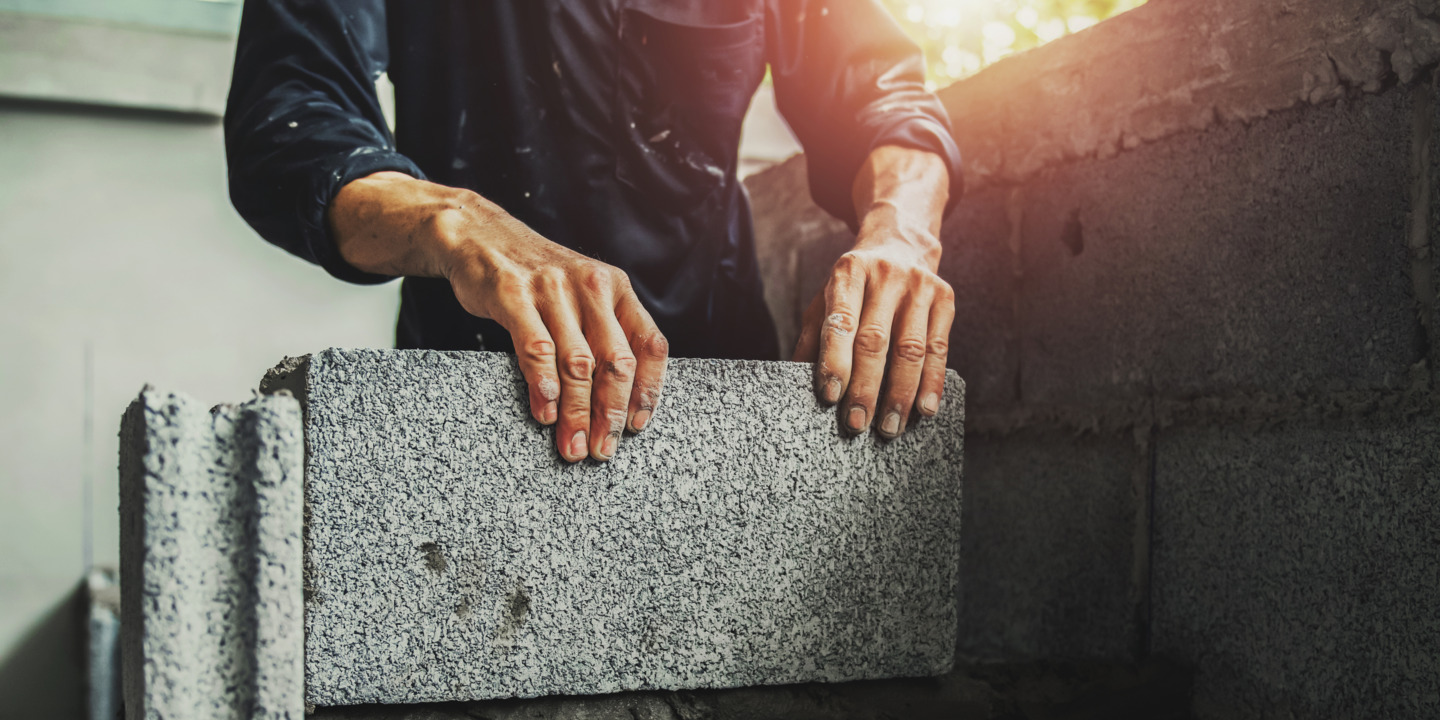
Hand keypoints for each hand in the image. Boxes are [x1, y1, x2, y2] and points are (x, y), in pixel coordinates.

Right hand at [330, 172, 668, 462]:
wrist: (478, 234)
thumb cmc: (535, 276)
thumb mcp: (581, 294)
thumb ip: (604, 333)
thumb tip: (620, 398)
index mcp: (617, 289)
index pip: (649, 344)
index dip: (648, 390)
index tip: (637, 425)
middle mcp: (592, 286)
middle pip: (615, 361)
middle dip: (610, 414)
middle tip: (602, 449)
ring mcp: (553, 288)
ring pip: (577, 362)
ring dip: (577, 412)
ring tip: (571, 445)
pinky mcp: (514, 294)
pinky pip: (536, 347)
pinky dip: (544, 384)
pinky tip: (545, 411)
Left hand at [791, 146, 952, 437]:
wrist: (900, 242)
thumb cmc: (855, 284)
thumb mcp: (826, 298)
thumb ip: (812, 337)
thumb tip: (794, 382)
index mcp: (848, 273)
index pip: (841, 321)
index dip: (835, 360)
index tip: (830, 396)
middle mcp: (884, 275)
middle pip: (876, 340)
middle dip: (866, 387)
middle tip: (857, 424)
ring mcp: (918, 285)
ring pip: (910, 348)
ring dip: (900, 393)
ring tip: (889, 427)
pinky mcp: (945, 297)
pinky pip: (940, 348)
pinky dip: (932, 382)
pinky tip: (924, 409)